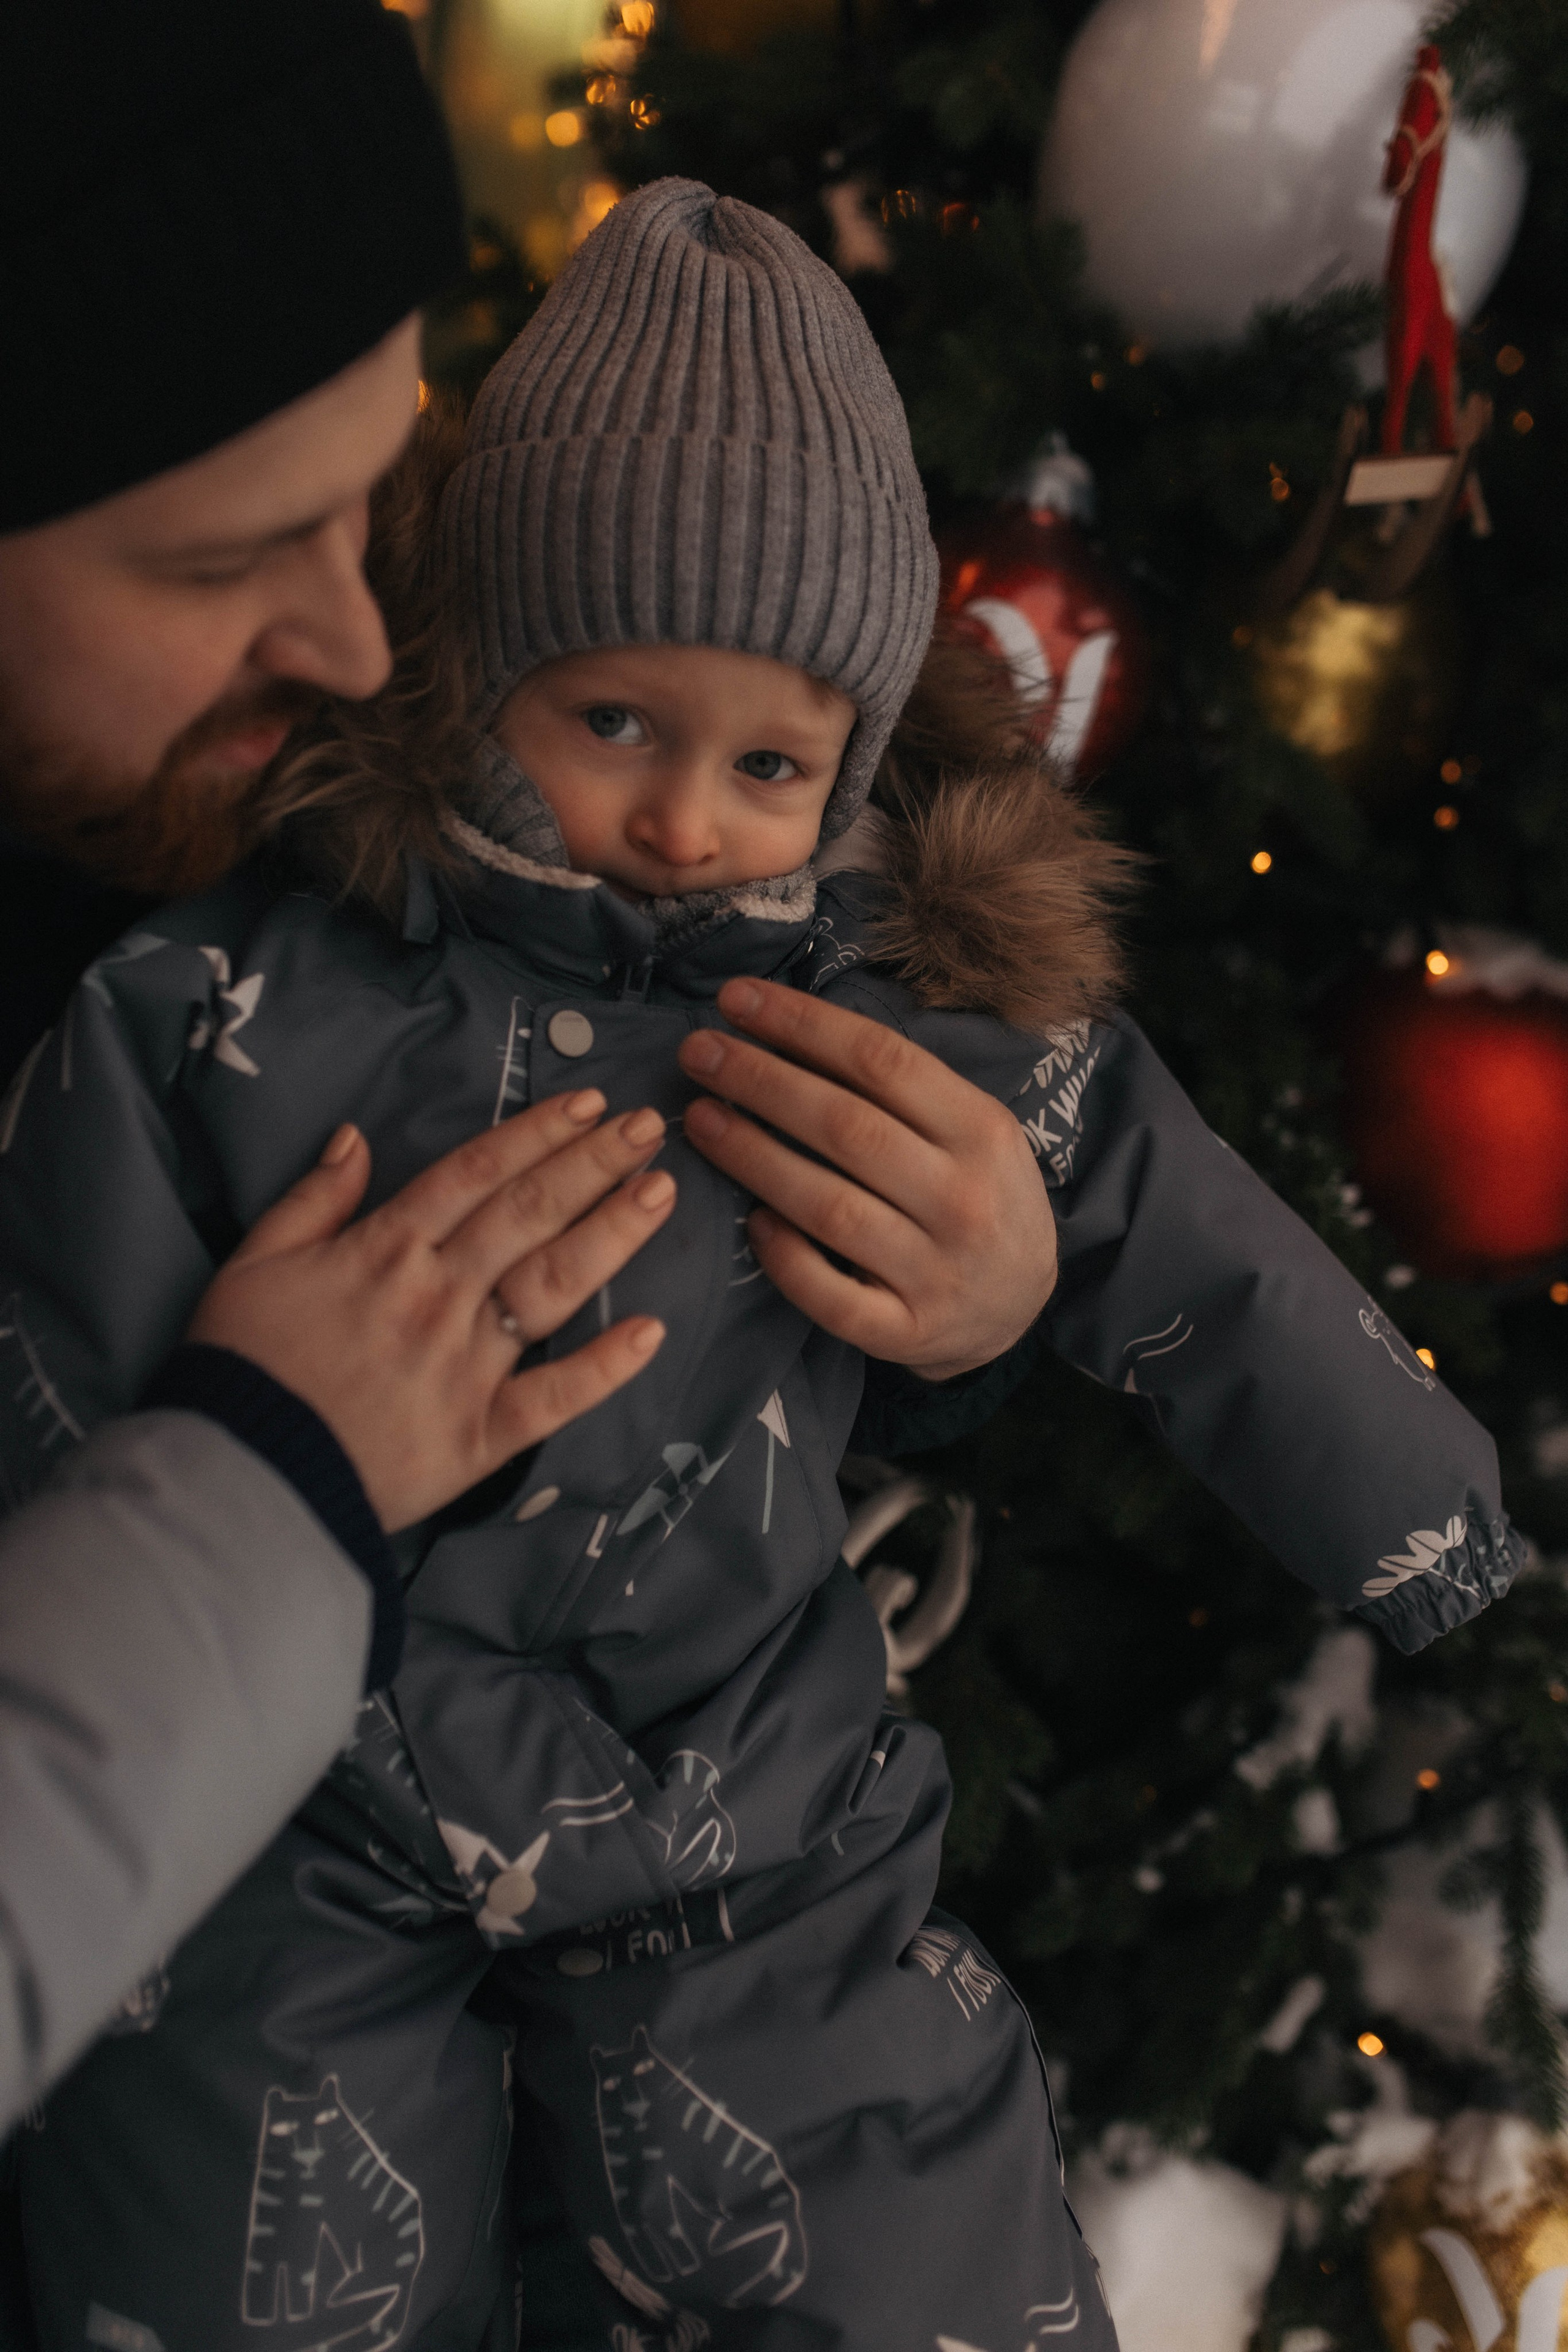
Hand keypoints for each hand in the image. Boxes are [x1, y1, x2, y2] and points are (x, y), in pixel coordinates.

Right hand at [188, 1091, 672, 1528]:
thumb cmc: (242, 1364)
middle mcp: (436, 1296)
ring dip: (611, 1235)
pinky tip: (651, 1331)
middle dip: (592, 1164)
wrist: (239, 1474)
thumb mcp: (255, 1262)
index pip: (475, 1173)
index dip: (535, 1132)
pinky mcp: (479, 1435)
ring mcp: (463, 1365)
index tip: (588, 1103)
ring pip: (550, 1286)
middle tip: (647, 1128)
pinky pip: (551, 1398)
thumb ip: (313, 1198)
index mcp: (384, 1250)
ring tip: (659, 1193)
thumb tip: (354, 1136)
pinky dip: (603, 1367)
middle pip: (527, 1214)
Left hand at [677, 979, 1054, 1380]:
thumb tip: (787, 1031)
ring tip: (699, 1119)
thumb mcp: (968, 1128)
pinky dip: (785, 1258)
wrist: (1021, 1303)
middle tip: (697, 1052)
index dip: (801, 1024)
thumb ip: (899, 1088)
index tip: (735, 999)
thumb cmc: (976, 1193)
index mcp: (981, 1131)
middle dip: (760, 1081)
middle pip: (845, 1127)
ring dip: (753, 1158)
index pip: (881, 1061)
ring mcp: (935, 1271)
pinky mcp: (907, 1331)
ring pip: (828, 1207)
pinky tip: (751, 1221)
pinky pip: (831, 1297)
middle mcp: (962, 1199)